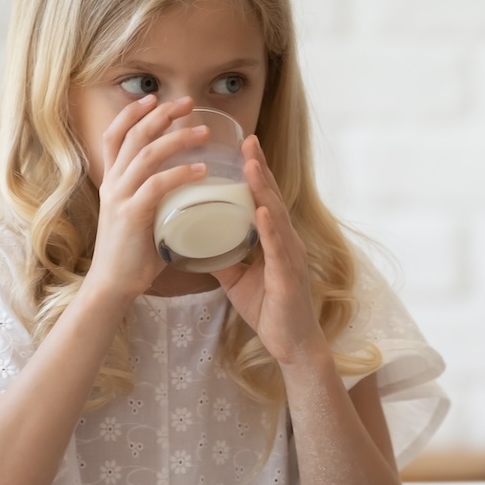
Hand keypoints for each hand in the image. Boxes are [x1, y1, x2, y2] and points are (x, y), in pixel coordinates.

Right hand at [87, 95, 207, 303]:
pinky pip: (157, 186)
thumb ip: (157, 196)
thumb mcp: (142, 214)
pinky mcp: (131, 216)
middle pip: (133, 136)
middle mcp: (112, 183)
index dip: (133, 113)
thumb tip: (188, 184)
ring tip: (204, 132)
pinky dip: (181, 174)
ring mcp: (120, 198)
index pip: (115, 135)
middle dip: (161, 115)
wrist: (114, 285)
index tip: (155, 98)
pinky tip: (202, 169)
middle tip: (189, 102)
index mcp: (113, 180)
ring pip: (146, 156)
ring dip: (177, 140)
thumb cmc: (134, 253)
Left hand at [211, 135, 323, 367]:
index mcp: (275, 239)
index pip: (263, 198)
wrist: (291, 343)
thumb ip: (221, 258)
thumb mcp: (237, 279)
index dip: (255, 172)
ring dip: (263, 189)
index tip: (243, 145)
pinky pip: (278, 246)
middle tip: (247, 140)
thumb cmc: (269, 309)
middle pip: (271, 197)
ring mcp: (290, 256)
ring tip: (251, 165)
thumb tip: (193, 244)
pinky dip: (269, 227)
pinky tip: (260, 211)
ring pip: (275, 215)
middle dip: (259, 168)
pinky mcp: (289, 274)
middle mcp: (286, 241)